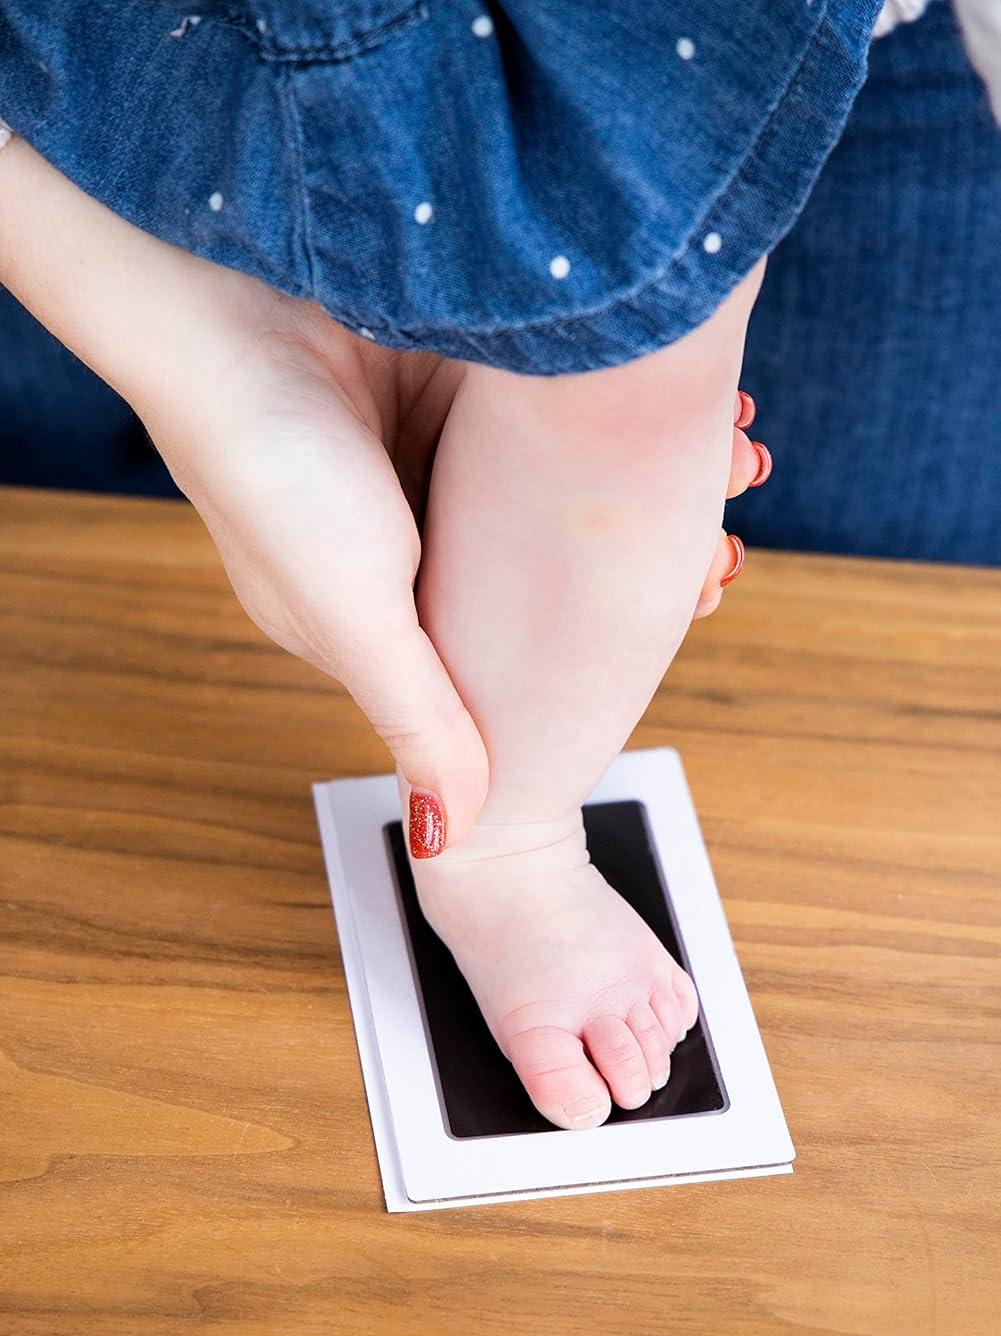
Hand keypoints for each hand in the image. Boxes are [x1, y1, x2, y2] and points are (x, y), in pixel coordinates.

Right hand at [0, 137, 765, 852]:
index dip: (605, 633)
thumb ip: (419, 720)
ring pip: (556, 473)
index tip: (706, 594)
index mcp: (378, 615)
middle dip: (644, 547)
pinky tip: (679, 392)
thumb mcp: (353, 614)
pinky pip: (541, 397)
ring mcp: (423, 450)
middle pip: (545, 559)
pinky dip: (605, 397)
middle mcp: (407, 536)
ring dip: (641, 464)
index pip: (511, 646)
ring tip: (739, 452)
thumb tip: (454, 847)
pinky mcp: (436, 371)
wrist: (218, 296)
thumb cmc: (266, 469)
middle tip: (733, 535)